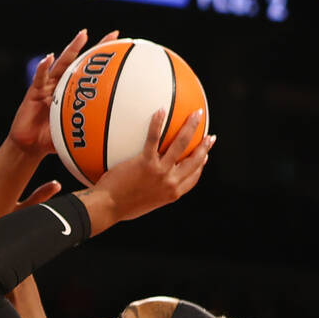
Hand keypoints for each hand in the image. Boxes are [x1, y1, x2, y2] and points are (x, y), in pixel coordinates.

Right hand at [8, 28, 119, 158]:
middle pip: (81, 63)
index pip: (91, 75)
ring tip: (83, 36)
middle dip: (97, 49)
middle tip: (113, 35)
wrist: (30, 146)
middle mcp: (61, 85)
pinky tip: (48, 58)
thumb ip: (88, 135)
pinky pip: (39, 78)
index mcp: (72, 93)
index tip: (123, 52)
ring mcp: (48, 86)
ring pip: (61, 64)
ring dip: (72, 49)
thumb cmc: (51, 141)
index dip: (105, 65)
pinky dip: (43, 68)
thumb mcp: (73, 136)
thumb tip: (111, 145)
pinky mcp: (33, 91)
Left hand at [82, 109, 215, 232]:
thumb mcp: (144, 203)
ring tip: (197, 114)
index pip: (193, 178)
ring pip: (181, 145)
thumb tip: (150, 182)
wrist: (108, 208)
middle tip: (210, 135)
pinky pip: (154, 138)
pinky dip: (158, 122)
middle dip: (205, 146)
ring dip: (191, 127)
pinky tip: (161, 109)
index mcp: (172, 194)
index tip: (205, 155)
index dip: (201, 165)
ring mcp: (159, 172)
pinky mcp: (145, 163)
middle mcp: (170, 183)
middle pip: (194, 161)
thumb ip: (153, 192)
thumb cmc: (121, 208)